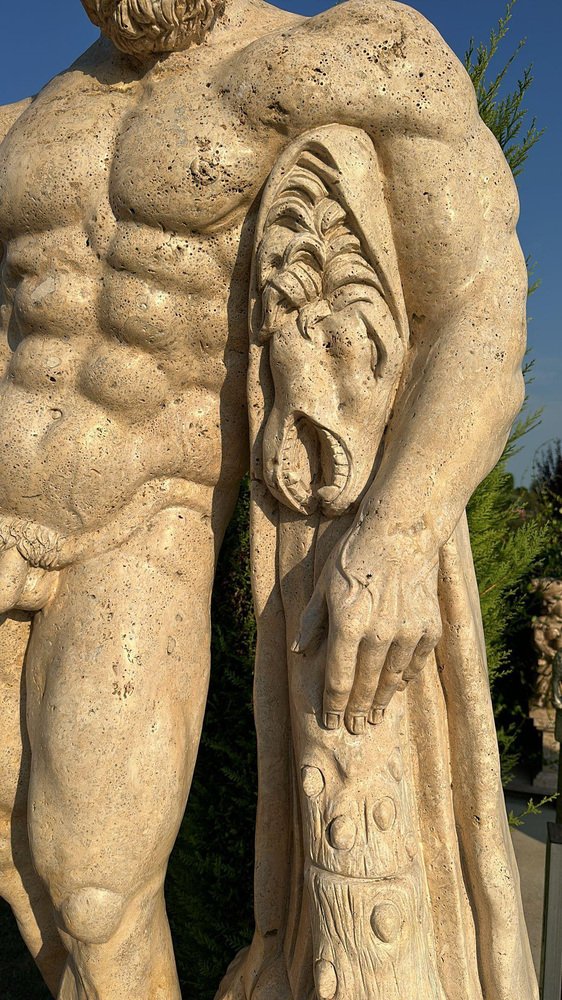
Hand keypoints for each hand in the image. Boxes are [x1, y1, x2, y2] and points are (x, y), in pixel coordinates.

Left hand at [292, 521, 441, 733]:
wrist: (401, 532)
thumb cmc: (354, 556)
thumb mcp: (323, 586)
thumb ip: (312, 622)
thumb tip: (300, 653)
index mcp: (347, 624)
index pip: (338, 679)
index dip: (332, 705)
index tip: (330, 722)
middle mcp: (379, 634)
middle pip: (365, 685)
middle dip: (356, 710)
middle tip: (353, 727)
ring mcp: (408, 632)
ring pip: (392, 679)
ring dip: (381, 701)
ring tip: (374, 716)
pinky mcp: (428, 627)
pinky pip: (415, 663)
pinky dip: (405, 678)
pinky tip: (397, 687)